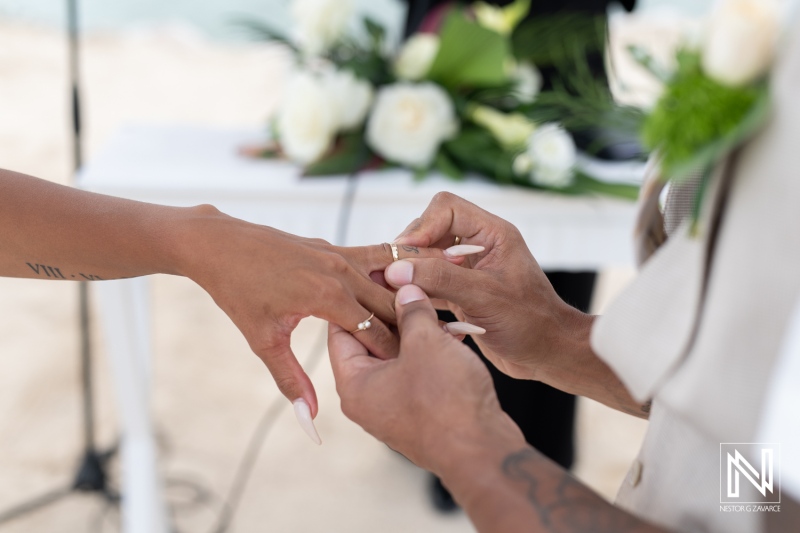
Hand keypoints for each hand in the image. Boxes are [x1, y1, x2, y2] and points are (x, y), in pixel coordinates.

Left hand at [174, 206, 454, 418]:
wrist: (219, 243)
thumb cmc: (237, 290)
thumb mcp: (264, 340)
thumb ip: (292, 380)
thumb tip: (310, 420)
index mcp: (327, 296)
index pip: (378, 331)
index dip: (402, 353)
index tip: (427, 370)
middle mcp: (339, 271)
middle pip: (392, 303)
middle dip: (417, 324)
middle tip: (451, 338)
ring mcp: (338, 254)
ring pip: (391, 273)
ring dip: (416, 286)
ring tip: (448, 296)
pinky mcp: (333, 246)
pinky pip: (376, 254)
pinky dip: (399, 264)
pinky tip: (419, 269)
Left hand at [328, 284, 523, 473]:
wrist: (481, 452)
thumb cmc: (446, 403)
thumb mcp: (426, 343)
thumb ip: (412, 312)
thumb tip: (404, 291)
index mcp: (354, 384)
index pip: (340, 331)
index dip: (356, 300)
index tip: (372, 276)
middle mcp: (367, 398)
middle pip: (369, 342)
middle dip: (391, 313)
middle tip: (406, 284)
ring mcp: (393, 407)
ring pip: (397, 356)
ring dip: (415, 331)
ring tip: (432, 304)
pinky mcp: (418, 411)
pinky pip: (416, 372)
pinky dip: (429, 351)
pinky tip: (451, 331)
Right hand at [386, 192, 590, 380]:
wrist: (549, 355)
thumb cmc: (530, 322)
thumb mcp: (484, 297)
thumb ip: (441, 279)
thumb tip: (397, 269)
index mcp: (492, 234)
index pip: (446, 208)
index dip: (421, 226)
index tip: (404, 252)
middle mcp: (478, 246)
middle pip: (430, 232)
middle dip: (409, 252)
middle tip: (392, 277)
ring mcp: (468, 270)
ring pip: (426, 259)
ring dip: (409, 275)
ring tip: (392, 291)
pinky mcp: (460, 294)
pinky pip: (429, 284)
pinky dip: (416, 294)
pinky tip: (406, 308)